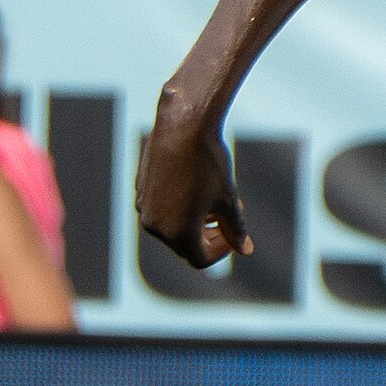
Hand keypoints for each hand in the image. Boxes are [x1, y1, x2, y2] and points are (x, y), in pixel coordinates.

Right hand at [136, 88, 250, 269]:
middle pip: (184, 246)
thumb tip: (244, 250)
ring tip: (216, 202)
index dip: (221, 251)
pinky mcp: (140, 189)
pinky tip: (196, 188)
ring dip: (195, 223)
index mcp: (177, 233)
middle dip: (208, 237)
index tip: (234, 235)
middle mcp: (154, 225)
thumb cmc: (209, 164)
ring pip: (172, 228)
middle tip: (228, 219)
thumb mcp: (228, 199)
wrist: (182, 125)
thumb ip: (235, 229)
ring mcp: (144, 207)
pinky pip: (161, 209)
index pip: (201, 259)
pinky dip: (179, 208)